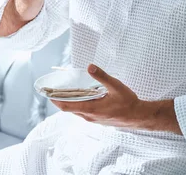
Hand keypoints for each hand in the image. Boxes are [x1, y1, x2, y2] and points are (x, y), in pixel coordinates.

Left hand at [51, 64, 181, 133]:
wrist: (139, 117)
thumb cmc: (128, 102)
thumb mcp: (116, 86)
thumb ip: (102, 76)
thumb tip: (90, 66)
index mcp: (91, 109)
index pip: (66, 106)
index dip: (55, 100)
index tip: (47, 93)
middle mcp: (89, 116)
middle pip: (69, 108)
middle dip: (59, 99)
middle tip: (52, 89)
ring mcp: (93, 119)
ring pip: (76, 110)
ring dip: (68, 102)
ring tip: (63, 90)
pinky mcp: (97, 119)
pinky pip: (82, 112)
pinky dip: (77, 104)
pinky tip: (79, 96)